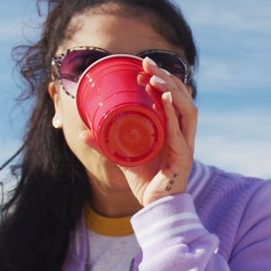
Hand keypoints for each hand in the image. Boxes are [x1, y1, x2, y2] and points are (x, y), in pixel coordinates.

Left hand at [80, 56, 198, 205]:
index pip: (175, 99)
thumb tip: (83, 133)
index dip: (163, 80)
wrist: (155, 208)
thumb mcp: (123, 158)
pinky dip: (172, 114)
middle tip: (147, 62)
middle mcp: (183, 135)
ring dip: (172, 90)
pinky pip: (179, 133)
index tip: (144, 66)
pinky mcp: (183, 159)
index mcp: (174, 132)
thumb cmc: (145, 183)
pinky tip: (163, 100)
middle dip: (167, 78)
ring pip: (187, 111)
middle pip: (183, 99)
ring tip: (155, 77)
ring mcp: (186, 146)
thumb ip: (107, 145)